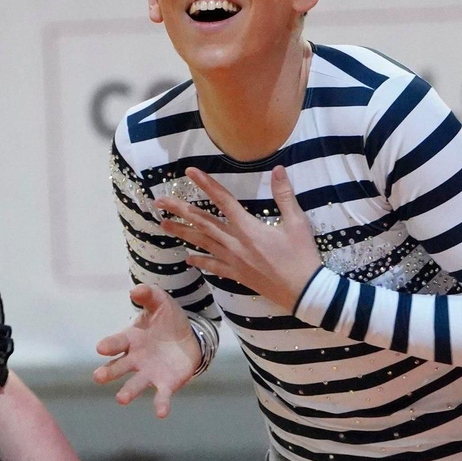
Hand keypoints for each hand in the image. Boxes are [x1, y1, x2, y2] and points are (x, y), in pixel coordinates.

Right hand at [93, 285, 200, 418]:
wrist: (189, 338)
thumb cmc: (168, 320)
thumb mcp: (161, 303)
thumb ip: (148, 295)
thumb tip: (135, 290)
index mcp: (131, 339)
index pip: (116, 342)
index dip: (109, 345)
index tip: (101, 348)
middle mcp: (135, 359)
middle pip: (118, 367)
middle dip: (108, 372)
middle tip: (98, 377)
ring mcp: (149, 373)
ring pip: (135, 385)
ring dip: (128, 392)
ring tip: (121, 399)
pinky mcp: (165, 384)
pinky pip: (161, 396)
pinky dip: (160, 404)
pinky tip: (161, 413)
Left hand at [154, 165, 321, 311]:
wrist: (302, 291)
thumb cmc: (301, 256)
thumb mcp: (297, 222)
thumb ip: (285, 195)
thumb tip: (278, 169)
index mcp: (248, 227)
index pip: (222, 200)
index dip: (206, 184)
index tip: (189, 173)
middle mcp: (234, 242)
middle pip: (202, 222)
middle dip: (179, 210)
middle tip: (159, 202)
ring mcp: (233, 260)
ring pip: (202, 243)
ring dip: (181, 233)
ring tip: (163, 224)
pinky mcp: (236, 275)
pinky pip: (213, 266)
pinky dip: (199, 261)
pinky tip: (188, 259)